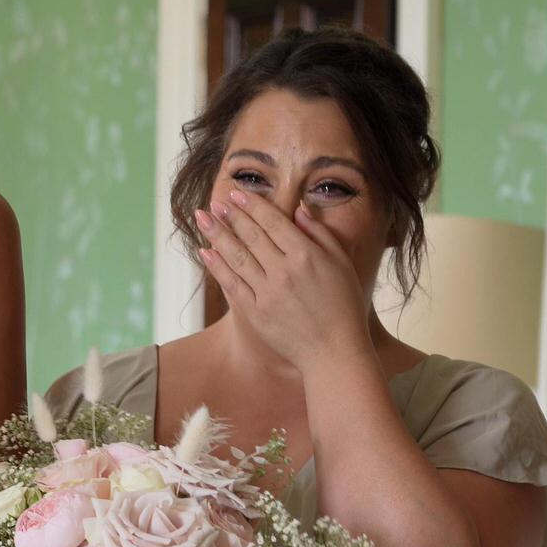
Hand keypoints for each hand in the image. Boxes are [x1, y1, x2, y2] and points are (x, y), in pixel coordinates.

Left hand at [194, 190, 373, 372]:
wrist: (335, 352)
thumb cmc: (344, 306)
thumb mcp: (341, 263)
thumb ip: (320, 233)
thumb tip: (298, 209)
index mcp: (306, 255)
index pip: (273, 222)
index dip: (253, 205)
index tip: (237, 194)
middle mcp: (284, 271)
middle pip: (251, 235)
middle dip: (231, 215)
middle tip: (216, 201)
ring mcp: (267, 293)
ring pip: (237, 256)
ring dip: (217, 234)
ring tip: (202, 218)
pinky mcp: (256, 313)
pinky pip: (232, 284)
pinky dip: (217, 267)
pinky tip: (205, 252)